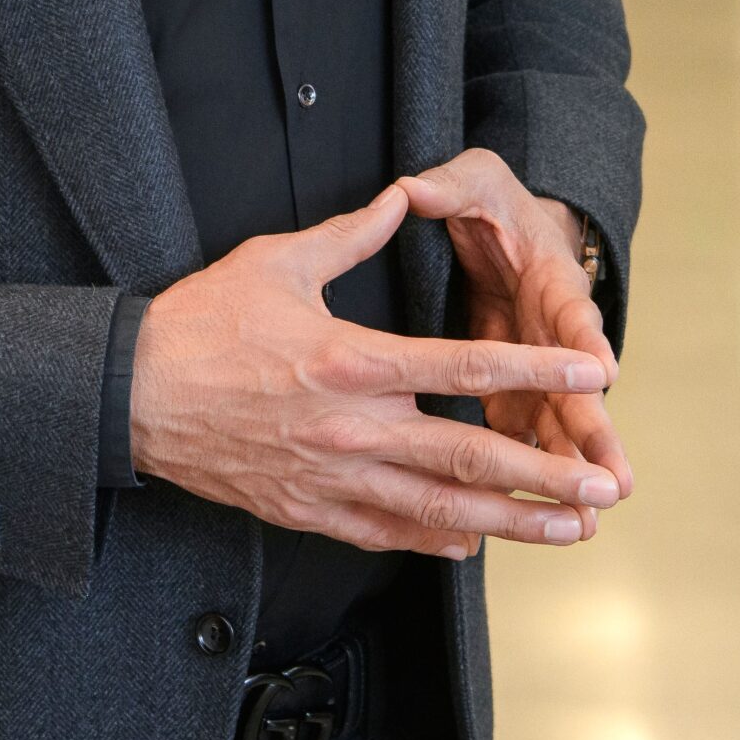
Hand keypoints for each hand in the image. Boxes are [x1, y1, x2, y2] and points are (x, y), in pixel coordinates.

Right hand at [129, 184, 621, 559]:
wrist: (132, 394)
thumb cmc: (201, 322)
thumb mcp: (276, 261)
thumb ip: (351, 234)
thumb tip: (401, 197)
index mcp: (351, 360)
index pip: (466, 363)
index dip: (537, 367)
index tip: (592, 373)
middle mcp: (352, 428)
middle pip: (470, 455)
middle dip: (547, 473)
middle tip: (607, 486)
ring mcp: (332, 477)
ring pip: (439, 509)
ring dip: (512, 521)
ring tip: (570, 527)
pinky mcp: (308, 509)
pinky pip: (386, 533)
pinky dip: (438, 541)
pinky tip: (476, 542)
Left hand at [400, 151, 631, 502]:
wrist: (505, 229)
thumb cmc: (494, 205)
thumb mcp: (477, 182)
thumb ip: (452, 186)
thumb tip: (416, 189)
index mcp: (550, 279)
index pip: (572, 309)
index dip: (585, 339)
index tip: (604, 367)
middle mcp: (553, 333)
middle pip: (578, 387)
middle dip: (596, 433)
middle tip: (615, 480)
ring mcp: (537, 368)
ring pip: (558, 424)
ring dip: (571, 470)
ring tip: (585, 523)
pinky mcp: (514, 389)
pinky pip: (522, 434)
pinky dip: (529, 475)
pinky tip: (531, 520)